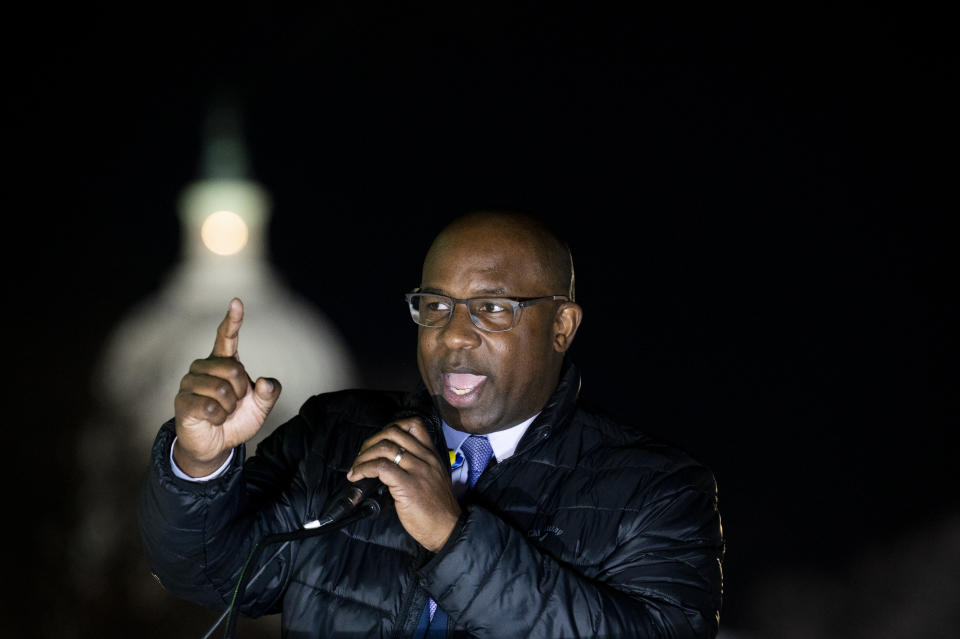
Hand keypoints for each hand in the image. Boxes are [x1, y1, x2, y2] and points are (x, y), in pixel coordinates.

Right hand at [173, 298, 281, 476]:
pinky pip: (209, 407)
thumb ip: (269, 393)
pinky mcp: (182, 401)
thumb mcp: (260, 408)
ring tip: (222, 412)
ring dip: (229, 407)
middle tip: (234, 403)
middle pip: (233, 369)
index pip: (227, 337)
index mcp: (223, 362)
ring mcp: (190, 383)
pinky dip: (219, 417)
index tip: (237, 301)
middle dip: (241, 391)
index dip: (233, 320)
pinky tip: (213, 420)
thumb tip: (266, 382)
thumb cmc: (236, 419)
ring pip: (221, 389)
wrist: (216, 445)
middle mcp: (204, 367)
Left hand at [347, 418, 459, 551]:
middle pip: (393, 432)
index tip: (378, 442)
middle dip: (371, 441)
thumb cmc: (438, 509)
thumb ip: (417, 467)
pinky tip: (357, 476)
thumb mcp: (433, 479)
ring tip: (356, 468)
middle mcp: (425, 458)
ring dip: (363, 456)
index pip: (413, 424)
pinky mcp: (408, 485)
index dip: (390, 428)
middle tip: (362, 456)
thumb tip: (389, 465)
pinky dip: (364, 469)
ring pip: (384, 448)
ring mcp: (417, 470)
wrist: (448, 529)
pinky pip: (380, 467)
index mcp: (432, 455)